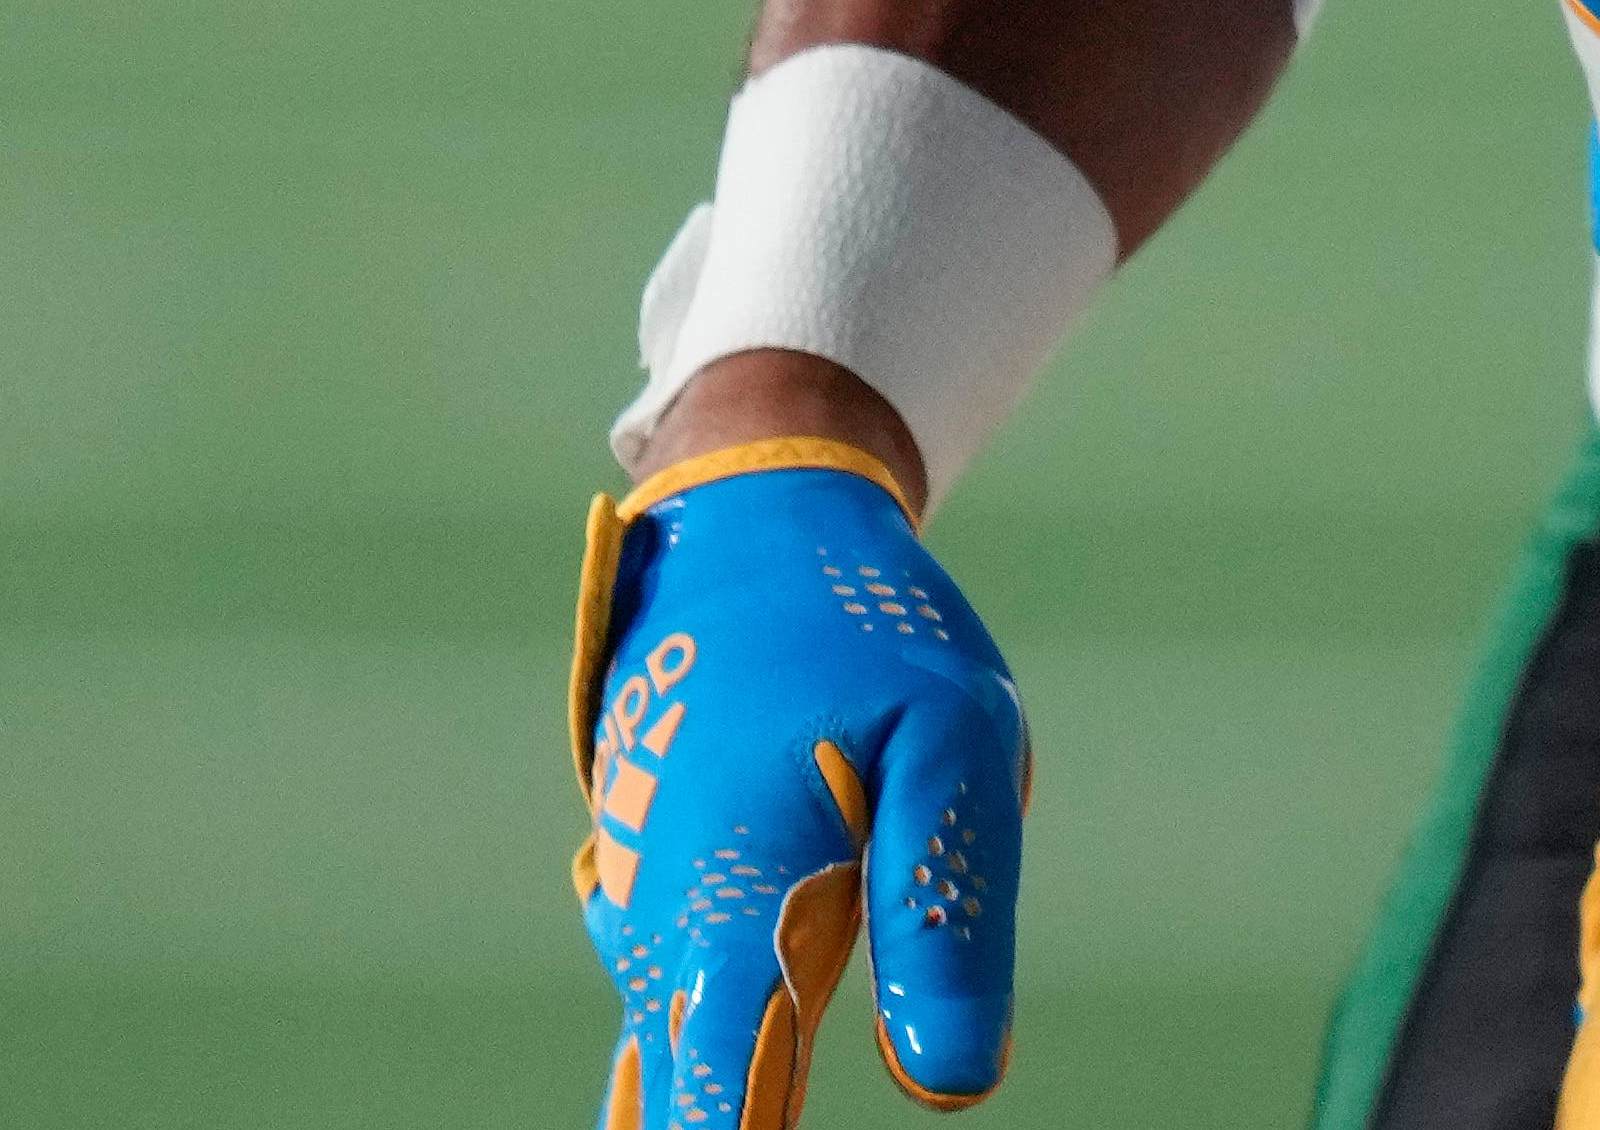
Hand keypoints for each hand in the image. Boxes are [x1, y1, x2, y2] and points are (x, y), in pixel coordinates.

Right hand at [573, 439, 1025, 1124]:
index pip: (723, 1100)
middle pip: (685, 1096)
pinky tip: (745, 1075)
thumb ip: (945, 913)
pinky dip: (706, 1051)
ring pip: (677, 1047)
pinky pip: (678, 996)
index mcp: (737, 908)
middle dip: (728, 1119)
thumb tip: (950, 1082)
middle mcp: (665, 930)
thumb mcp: (952, 746)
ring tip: (760, 1100)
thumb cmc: (867, 633)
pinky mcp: (656, 893)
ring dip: (716, 1091)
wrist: (753, 529)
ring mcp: (646, 911)